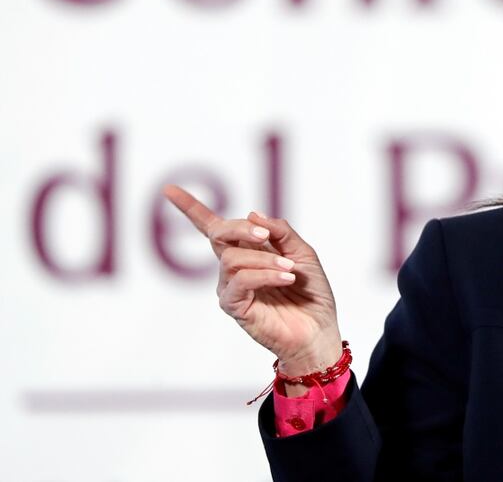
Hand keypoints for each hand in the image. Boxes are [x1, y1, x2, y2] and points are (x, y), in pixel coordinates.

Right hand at [162, 184, 342, 375]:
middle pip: (218, 233)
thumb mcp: (302, 253)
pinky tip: (286, 277)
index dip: (191, 208)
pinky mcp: (234, 307)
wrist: (318, 329)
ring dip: (265, 258)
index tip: (168, 189)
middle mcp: (234, 268)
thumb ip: (280, 232)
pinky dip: (266, 274)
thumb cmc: (311, 293)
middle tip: (265, 235)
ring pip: (232, 258)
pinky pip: (241, 281)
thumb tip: (251, 214)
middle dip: (239, 228)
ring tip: (290, 269)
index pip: (214, 227)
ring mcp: (231, 287)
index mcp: (248, 251)